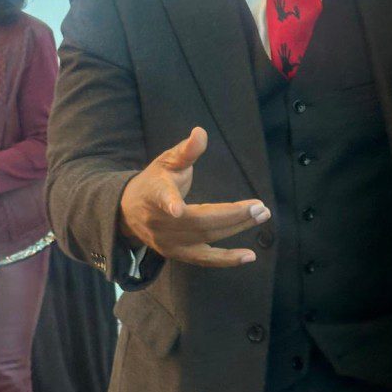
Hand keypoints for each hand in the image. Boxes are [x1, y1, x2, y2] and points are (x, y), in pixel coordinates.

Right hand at [119, 126, 270, 267]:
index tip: (176, 208)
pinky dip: (227, 260)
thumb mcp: (166, 161)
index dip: (169, 202)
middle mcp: (160, 222)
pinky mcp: (178, 254)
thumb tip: (201, 132)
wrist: (129, 213)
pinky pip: (205, 259)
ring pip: (206, 237)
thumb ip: (186, 150)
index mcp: (155, 194)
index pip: (161, 197)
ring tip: (262, 216)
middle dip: (232, 215)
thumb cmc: (154, 181)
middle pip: (198, 221)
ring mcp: (169, 242)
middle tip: (260, 207)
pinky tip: (250, 256)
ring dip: (237, 228)